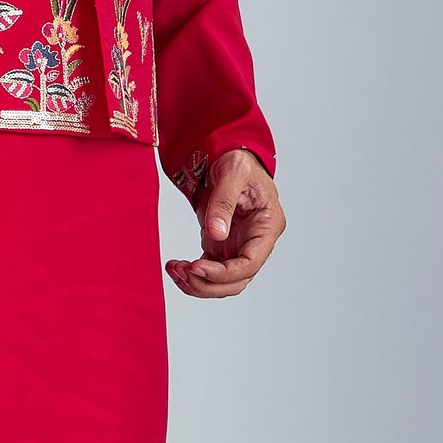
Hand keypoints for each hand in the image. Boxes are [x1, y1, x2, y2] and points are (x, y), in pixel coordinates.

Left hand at [165, 150, 284, 298]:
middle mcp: (256, 243)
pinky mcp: (222, 247)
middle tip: (182, 272)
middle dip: (208, 284)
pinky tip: (176, 268)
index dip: (224, 273)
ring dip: (198, 284)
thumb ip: (224, 201)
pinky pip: (210, 271)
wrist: (228, 158)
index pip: (251, 263)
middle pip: (237, 280)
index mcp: (268, 226)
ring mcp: (239, 247)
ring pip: (223, 282)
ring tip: (175, 270)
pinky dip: (192, 275)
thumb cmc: (238, 161)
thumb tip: (217, 233)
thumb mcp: (233, 171)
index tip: (197, 268)